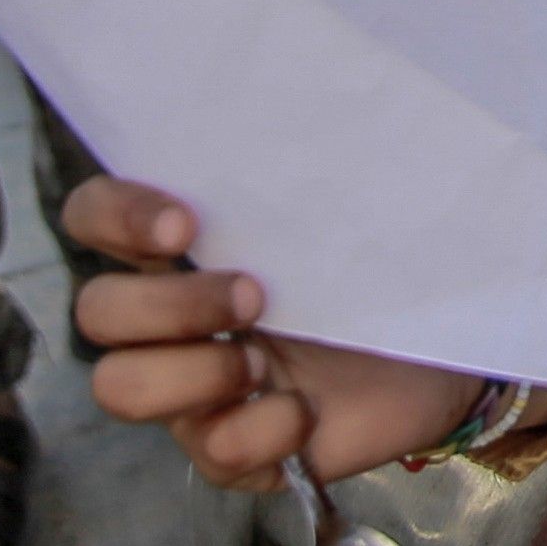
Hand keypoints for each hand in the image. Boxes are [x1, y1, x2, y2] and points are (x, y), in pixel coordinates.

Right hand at [59, 175, 484, 481]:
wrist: (452, 350)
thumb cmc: (389, 265)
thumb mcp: (348, 210)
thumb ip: (303, 172)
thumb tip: (311, 92)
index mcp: (185, 249)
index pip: (94, 216)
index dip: (114, 216)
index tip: (184, 224)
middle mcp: (173, 319)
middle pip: (98, 312)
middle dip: (171, 305)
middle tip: (257, 296)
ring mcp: (196, 389)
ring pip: (119, 387)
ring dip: (193, 374)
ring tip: (263, 363)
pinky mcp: (234, 449)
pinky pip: (208, 453)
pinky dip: (259, 432)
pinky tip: (304, 412)